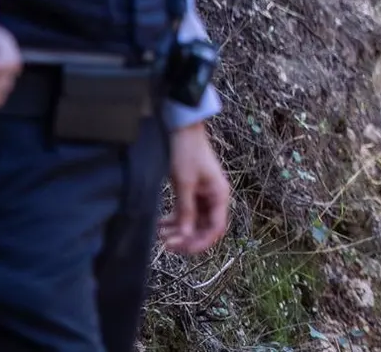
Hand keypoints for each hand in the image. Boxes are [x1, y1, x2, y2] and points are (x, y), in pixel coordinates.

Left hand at [160, 124, 231, 254]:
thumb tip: (184, 235)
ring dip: (179, 231)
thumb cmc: (187, 153)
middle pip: (204, 228)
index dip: (201, 242)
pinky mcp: (191, 192)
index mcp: (219, 195)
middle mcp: (214, 198)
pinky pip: (185, 213)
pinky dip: (174, 220)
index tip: (182, 248)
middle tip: (167, 244)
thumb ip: (185, 210)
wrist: (182, 131)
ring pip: (193, 222)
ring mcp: (203, 196)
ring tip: (160, 234)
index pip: (216, 228)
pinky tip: (160, 224)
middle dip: (187, 238)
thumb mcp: (185, 183)